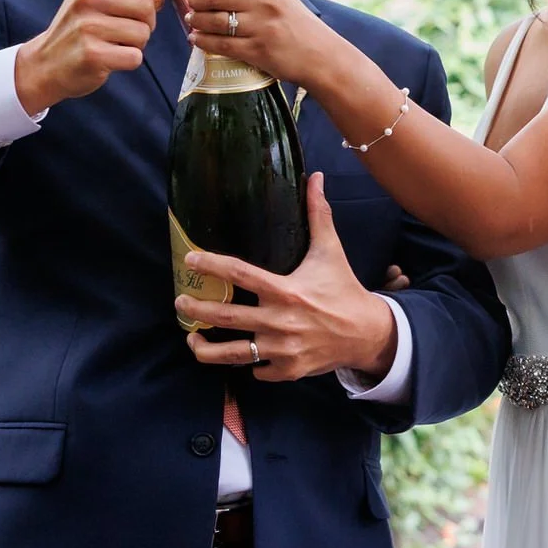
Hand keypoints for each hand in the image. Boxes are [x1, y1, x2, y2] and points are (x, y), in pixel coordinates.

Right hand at [11, 0, 191, 112]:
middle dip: (147, 22)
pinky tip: (110, 57)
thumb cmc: (82, 25)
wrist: (47, 63)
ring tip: (112, 42)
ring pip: (143, 33)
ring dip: (136, 42)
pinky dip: (129, 60)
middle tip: (124, 28)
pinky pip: (134, 56)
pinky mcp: (92, 54)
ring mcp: (87, 26)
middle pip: (147, 6)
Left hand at [177, 174, 400, 382]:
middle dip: (197, 308)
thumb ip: (318, 214)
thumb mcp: (330, 251)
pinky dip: (247, 364)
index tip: (190, 259)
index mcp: (286, 290)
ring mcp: (283, 349)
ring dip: (205, 348)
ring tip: (191, 337)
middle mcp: (281, 321)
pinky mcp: (288, 370)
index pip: (240, 274)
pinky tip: (240, 356)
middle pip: (226, 317)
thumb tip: (315, 177)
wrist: (367, 333)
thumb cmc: (343, 289)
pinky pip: (257, 370)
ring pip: (233, 354)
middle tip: (180, 300)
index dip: (211, 264)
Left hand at [185, 0, 346, 88]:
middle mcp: (264, 1)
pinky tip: (197, 39)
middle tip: (190, 5)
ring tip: (193, 22)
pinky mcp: (257, 50)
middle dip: (195, 1)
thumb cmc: (296, 24)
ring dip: (196, 21)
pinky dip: (203, 41)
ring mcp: (260, 26)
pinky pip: (219, 44)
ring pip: (213, 20)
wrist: (320, 55)